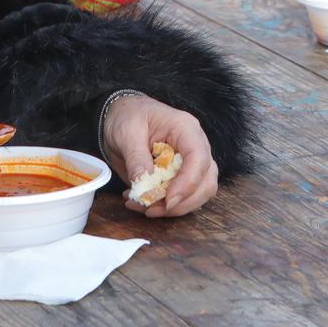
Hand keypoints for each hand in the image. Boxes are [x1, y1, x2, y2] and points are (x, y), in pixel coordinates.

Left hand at [100, 94, 218, 217]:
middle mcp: (194, 146)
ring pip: (199, 193)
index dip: (188, 182)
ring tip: (142, 207)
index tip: (167, 200)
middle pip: (206, 180)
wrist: (122, 116)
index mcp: (185, 128)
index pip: (199, 158)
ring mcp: (190, 162)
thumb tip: (143, 183)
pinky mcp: (181, 176)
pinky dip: (164, 207)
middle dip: (183, 202)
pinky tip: (141, 203)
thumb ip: (136, 157)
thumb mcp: (126, 133)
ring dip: (173, 208)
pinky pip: (183, 197)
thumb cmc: (127, 117)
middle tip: (153, 209)